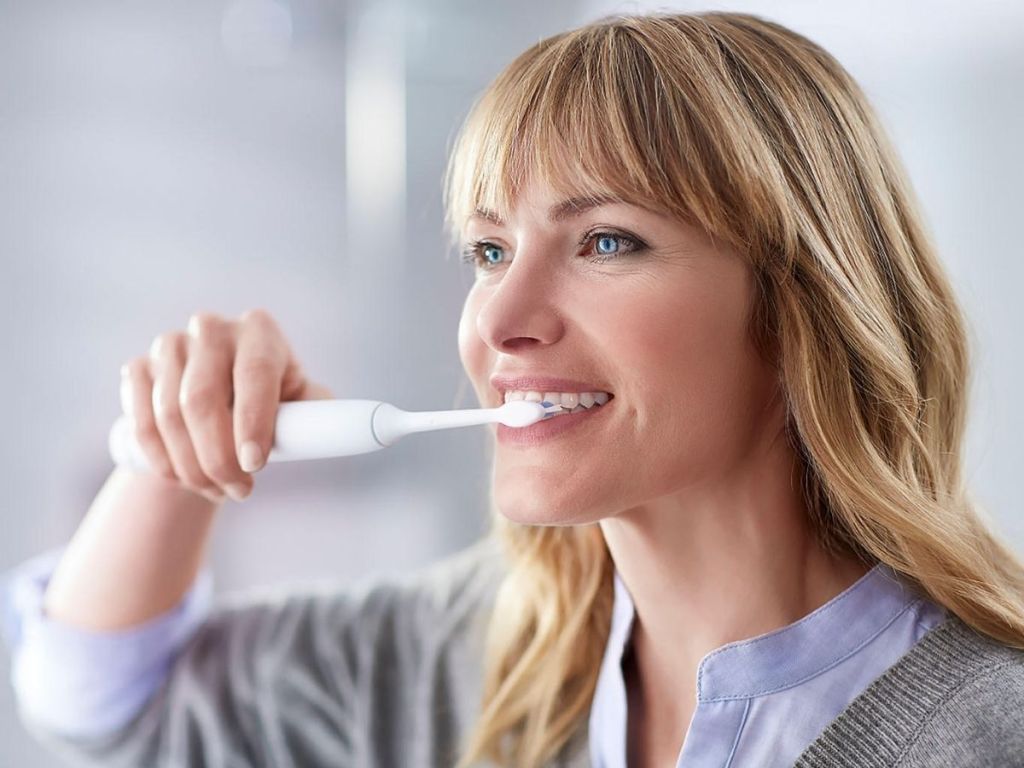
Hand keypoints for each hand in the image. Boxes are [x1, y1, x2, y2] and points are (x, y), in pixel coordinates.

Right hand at [119, 309, 332, 502]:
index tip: (254, 465)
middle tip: (240, 492)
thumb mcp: (300, 402)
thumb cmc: (272, 402)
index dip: (252, 422)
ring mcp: (169, 345)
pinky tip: (183, 478)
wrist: (221, 403)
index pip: (253, 374)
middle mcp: (211, 328)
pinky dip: (162, 461)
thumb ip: (316, 412)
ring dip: (192, 467)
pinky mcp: (138, 367)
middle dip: (219, 458)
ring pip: (169, 417)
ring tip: (218, 491)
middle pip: (201, 400)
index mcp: (259, 331)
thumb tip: (334, 427)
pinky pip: (140, 424)